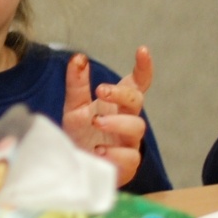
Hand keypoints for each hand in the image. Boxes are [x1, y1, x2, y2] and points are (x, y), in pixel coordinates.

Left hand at [61, 47, 152, 186]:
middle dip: (121, 93)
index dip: (143, 67)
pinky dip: (115, 152)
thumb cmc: (80, 135)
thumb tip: (78, 58)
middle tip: (100, 90)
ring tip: (96, 121)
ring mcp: (130, 142)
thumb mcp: (74, 106)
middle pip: (136, 100)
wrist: (75, 166)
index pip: (137, 83)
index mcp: (118, 104)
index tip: (142, 50)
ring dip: (117, 122)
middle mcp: (127, 120)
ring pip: (137, 127)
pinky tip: (99, 150)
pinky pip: (130, 156)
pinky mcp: (127, 164)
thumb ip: (77, 84)